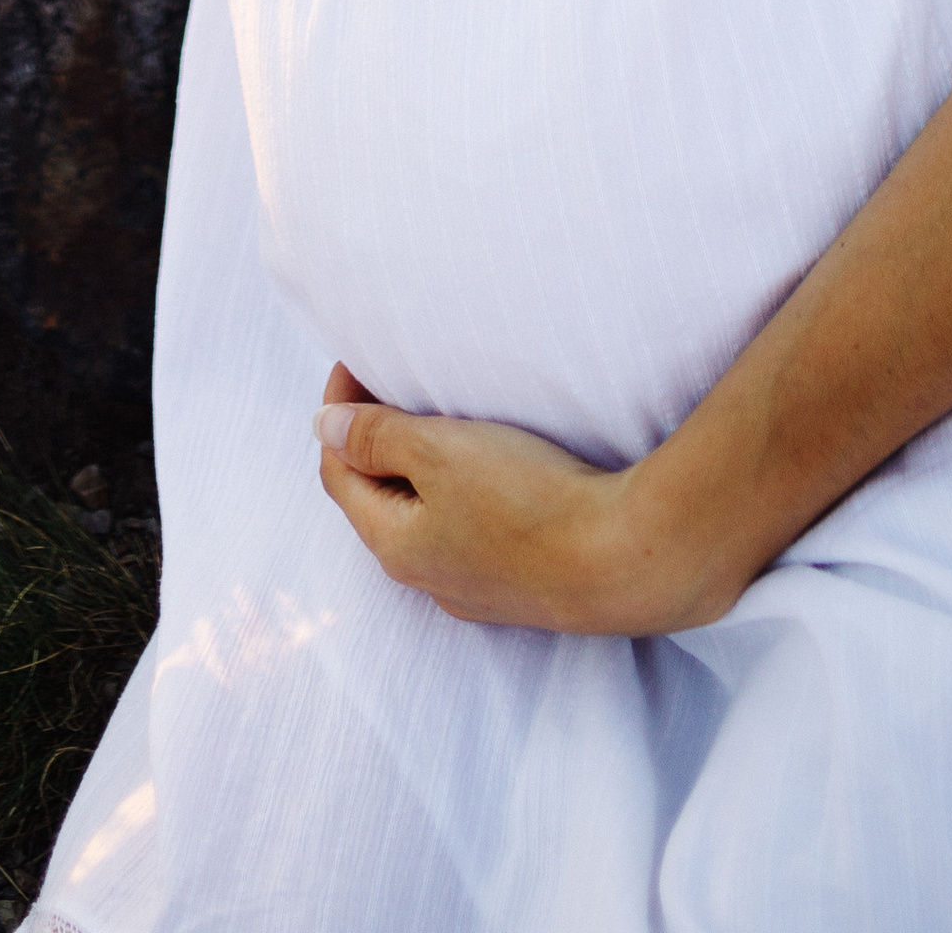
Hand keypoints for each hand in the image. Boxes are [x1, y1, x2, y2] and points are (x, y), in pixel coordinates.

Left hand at [313, 363, 725, 637]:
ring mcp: (478, 590)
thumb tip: (323, 428)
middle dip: (377, 441)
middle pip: (379, 499)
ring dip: (423, 469)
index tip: (358, 362)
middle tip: (395, 384)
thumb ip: (376, 438)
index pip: (338, 472)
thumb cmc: (529, 502)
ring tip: (444, 421)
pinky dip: (463, 493)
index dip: (338, 412)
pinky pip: (472, 533)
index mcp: (395, 546)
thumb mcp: (439, 453)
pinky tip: (494, 469)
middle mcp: (429, 580)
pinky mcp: (524, 587)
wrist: (628, 561)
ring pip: (428, 519)